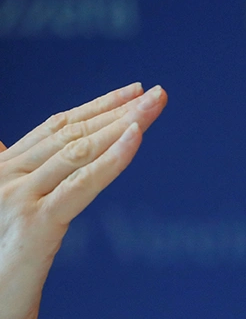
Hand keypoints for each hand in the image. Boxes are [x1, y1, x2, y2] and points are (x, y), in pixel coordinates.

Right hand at [0, 83, 166, 318]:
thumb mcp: (1, 217)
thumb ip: (9, 179)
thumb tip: (4, 146)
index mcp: (0, 171)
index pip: (56, 129)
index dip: (95, 107)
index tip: (130, 92)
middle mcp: (6, 177)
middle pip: (73, 134)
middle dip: (119, 110)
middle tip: (158, 94)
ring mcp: (18, 199)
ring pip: (80, 151)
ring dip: (124, 123)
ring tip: (156, 104)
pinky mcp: (36, 226)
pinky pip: (82, 185)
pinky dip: (113, 158)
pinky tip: (136, 138)